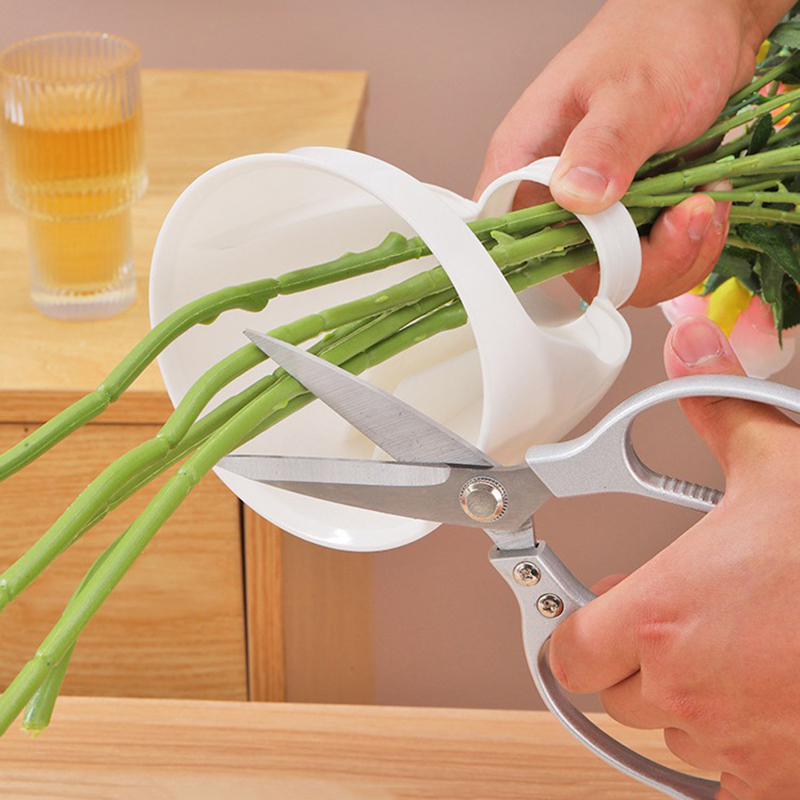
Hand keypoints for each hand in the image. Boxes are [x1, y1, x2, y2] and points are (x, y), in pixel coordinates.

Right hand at [475, 0, 790, 306]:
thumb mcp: (634, 89)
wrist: (709, 25)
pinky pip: (654, 260)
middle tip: (689, 216)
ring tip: (705, 201)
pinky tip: (706, 202)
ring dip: (677, 254)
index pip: (510, 237)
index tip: (611, 250)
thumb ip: (605, 143)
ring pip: (621, 274)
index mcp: (525, 160)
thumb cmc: (659, 38)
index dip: (551, 261)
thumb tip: (575, 196)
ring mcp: (595, 210)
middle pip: (576, 270)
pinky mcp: (632, 217)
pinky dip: (691, 245)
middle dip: (641, 263)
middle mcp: (553, 194)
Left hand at [549, 315, 799, 798]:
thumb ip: (718, 411)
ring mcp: (733, 739)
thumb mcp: (778, 462)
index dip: (573, 630)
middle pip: (615, 691)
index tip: (586, 611)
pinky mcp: (781, 776)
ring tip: (717, 653)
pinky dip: (730, 756)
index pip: (569, 652)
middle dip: (628, 658)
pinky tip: (751, 712)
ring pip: (670, 733)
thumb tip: (694, 349)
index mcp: (661, 614)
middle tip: (657, 623)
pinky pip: (724, 784)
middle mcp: (685, 685)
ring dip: (682, 699)